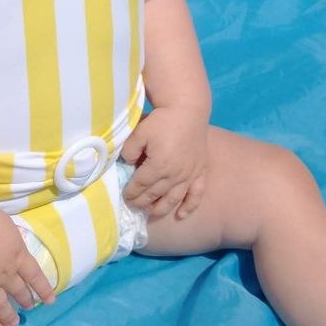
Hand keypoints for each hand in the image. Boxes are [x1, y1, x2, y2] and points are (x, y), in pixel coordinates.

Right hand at [0, 204, 54, 325]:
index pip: (35, 275)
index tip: (51, 299)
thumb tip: (11, 244)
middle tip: (29, 307)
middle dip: (25, 299)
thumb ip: (10, 239)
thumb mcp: (6, 225)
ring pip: (0, 305)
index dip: (43, 288)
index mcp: (17, 255)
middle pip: (18, 290)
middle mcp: (5, 274)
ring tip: (13, 323)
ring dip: (8, 315)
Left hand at [120, 106, 207, 220]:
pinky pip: (196, 194)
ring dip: (161, 208)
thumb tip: (129, 164)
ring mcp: (190, 174)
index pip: (141, 185)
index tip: (125, 196)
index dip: (131, 192)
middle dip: (142, 202)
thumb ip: (130, 150)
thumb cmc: (162, 120)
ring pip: (173, 199)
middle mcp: (175, 175)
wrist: (188, 110)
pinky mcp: (200, 171)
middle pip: (155, 194)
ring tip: (150, 212)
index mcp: (158, 165)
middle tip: (133, 204)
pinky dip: (189, 206)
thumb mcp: (139, 132)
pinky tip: (181, 215)